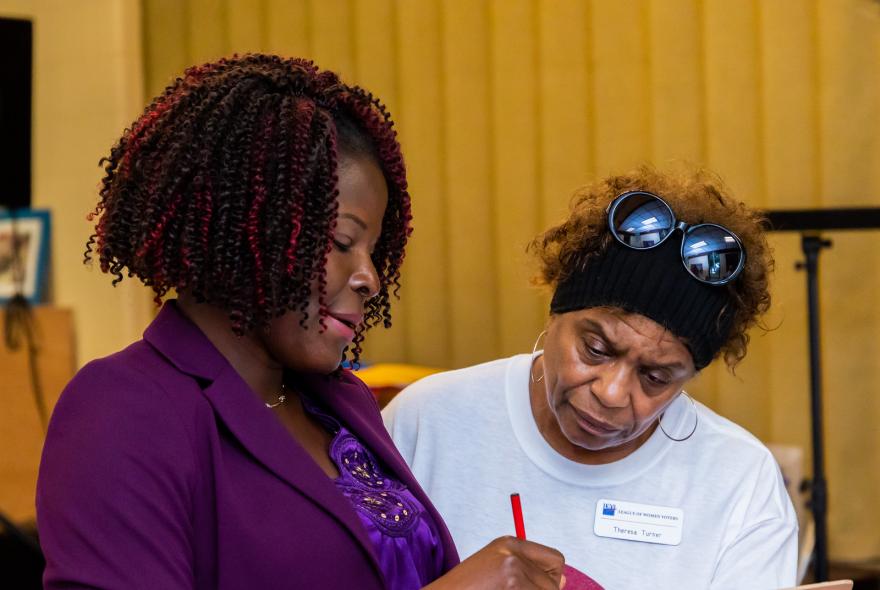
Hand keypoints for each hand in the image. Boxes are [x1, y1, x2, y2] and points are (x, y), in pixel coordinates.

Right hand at [424, 536, 565, 589]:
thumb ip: (528, 572)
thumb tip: (564, 580)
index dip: (552, 579)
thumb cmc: (466, 588)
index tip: (540, 587)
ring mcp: (513, 572)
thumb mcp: (496, 570)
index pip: (556, 560)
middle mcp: (513, 553)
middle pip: (553, 583)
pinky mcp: (512, 586)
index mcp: (510, 543)